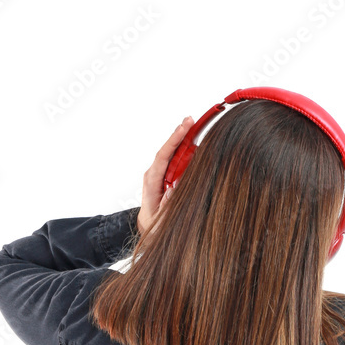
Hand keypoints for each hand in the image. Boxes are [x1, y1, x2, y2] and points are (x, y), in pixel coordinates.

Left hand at [136, 116, 194, 236]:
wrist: (149, 224)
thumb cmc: (155, 223)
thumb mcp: (161, 219)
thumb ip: (167, 204)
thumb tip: (174, 187)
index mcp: (151, 181)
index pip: (163, 156)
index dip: (174, 140)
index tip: (184, 127)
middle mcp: (155, 173)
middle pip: (169, 149)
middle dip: (180, 134)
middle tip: (192, 120)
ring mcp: (160, 172)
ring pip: (173, 153)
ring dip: (184, 140)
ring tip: (195, 126)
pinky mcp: (166, 174)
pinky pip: (176, 160)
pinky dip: (185, 150)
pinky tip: (194, 142)